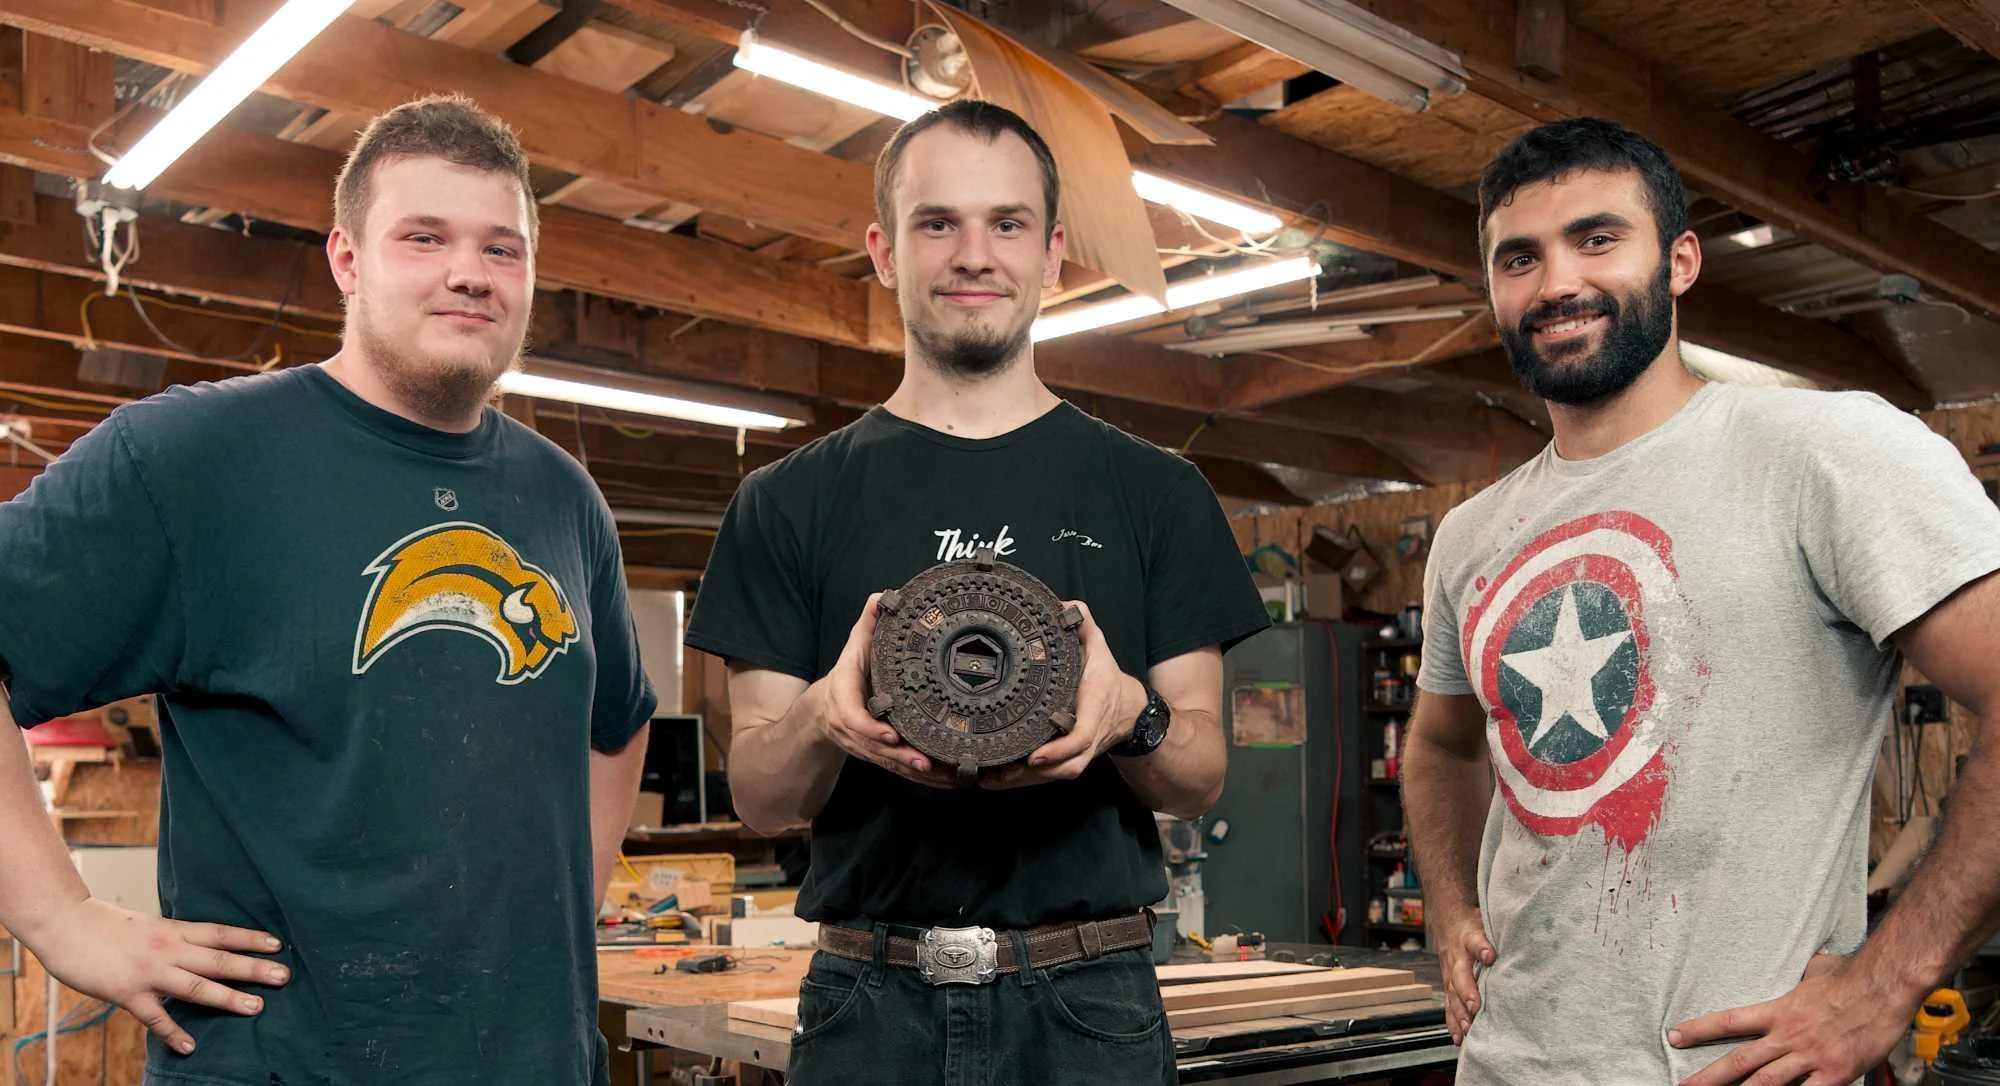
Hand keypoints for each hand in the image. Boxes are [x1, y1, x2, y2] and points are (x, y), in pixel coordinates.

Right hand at [18, 897, 288, 1055]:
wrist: (65, 923)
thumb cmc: (105, 924)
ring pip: (196, 986)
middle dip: (253, 968)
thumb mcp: (148, 924)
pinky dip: (173, 1032)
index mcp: (174, 930)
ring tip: (256, 1009)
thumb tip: (198, 946)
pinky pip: (155, 1017)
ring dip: (227, 998)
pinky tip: (190, 1047)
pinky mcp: (127, 992)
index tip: (278, 945)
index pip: (221, 933)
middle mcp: (168, 949)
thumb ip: (174, 937)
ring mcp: (149, 971)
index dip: (250, 938)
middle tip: (284, 976)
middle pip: (219, 959)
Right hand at [820, 593, 953, 788]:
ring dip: (915, 773)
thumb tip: (883, 596)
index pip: (854, 719)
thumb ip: (868, 624)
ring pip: (889, 764)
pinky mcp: (877, 756)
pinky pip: (897, 769)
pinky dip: (920, 777)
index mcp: (843, 700)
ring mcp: (863, 746)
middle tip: (928, 763)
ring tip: (944, 775)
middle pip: (876, 749)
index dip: (872, 729)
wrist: (824, 708)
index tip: (891, 735)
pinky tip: (943, 779)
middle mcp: (851, 729)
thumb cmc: (848, 674)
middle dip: (902, 758)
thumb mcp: (853, 647)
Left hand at [983, 601, 1142, 789]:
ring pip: (1055, 777)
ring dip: (1022, 782)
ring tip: (989, 779)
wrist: (1129, 711)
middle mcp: (1088, 736)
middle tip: (999, 774)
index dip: (1059, 750)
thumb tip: (1065, 607)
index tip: (1035, 757)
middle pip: (1065, 767)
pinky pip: (1048, 777)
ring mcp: (1079, 753)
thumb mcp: (1099, 647)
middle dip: (1032, 775)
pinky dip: (1023, 782)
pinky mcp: (1068, 760)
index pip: (1081, 737)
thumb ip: (1084, 625)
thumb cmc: (1105, 678)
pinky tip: (995, 780)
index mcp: (1095, 708)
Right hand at [1430, 905, 1494, 1044]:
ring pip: (1452, 994)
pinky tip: (1458, 1038)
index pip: (1476, 942)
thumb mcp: (1488, 921)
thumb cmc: (1474, 925)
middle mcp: (1457, 958)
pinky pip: (1448, 1005)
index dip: (1483, 948)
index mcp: (1469, 939)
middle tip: (1476, 1008)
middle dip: (1467, 993)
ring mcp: (1450, 974)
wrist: (1448, 923)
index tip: (1490, 956)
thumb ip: (1503, 932)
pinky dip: (1452, 1022)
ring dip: (1459, 1013)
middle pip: (1460, 975)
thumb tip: (1529, 937)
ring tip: (1467, 1030)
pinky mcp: (1449, 987)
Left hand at [1670, 952, 1908, 1085]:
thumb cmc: (1851, 974)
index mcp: (1778, 1011)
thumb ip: (1803, 976)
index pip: (1729, 1021)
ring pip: (1766, 1083)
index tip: (1673, 1036)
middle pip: (1740, 1061)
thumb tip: (1806, 966)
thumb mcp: (1816, 969)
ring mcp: (1810, 1057)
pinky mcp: (1836, 1073)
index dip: (1699, 1030)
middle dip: (1709, 1077)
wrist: (1883, 984)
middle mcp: (1788, 1036)